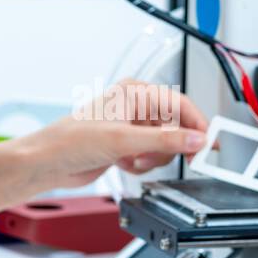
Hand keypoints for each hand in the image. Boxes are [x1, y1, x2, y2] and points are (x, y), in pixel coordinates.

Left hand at [25, 79, 210, 188]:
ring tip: (133, 159)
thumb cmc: (71, 140)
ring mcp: (131, 127)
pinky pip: (150, 157)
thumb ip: (164, 140)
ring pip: (164, 145)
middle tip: (168, 158)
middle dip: (168, 147)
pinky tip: (124, 164)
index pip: (180, 105)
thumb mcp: (124, 140)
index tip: (210, 144)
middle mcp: (135, 107)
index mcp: (136, 92)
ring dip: (152, 158)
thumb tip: (195, 140)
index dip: (198, 125)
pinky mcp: (126, 146)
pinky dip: (141, 164)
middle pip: (175, 127)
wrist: (48, 163)